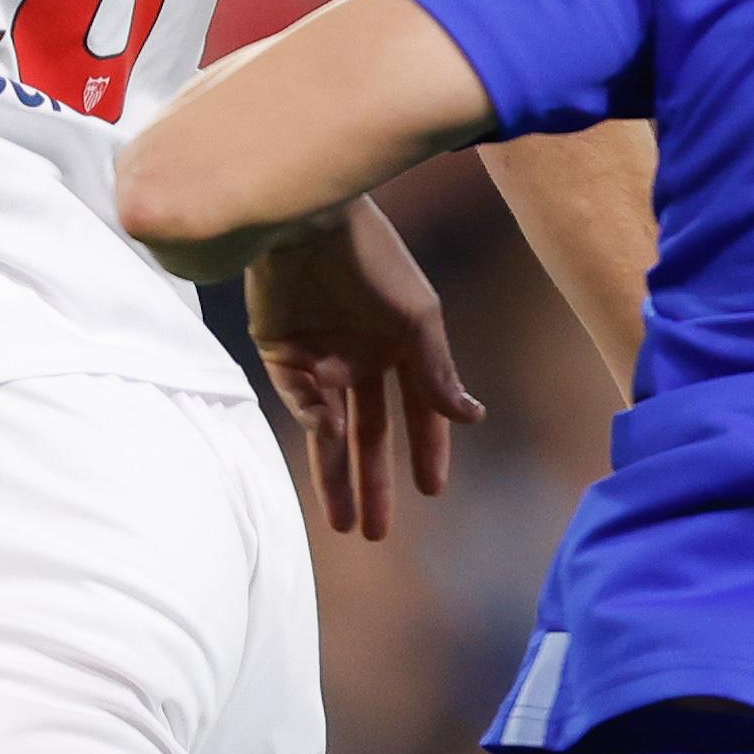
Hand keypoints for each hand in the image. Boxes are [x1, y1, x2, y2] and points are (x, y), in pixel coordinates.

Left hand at [243, 198, 484, 539]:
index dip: (427, 449)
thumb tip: (472, 418)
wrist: (308, 220)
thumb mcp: (418, 318)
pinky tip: (328, 436)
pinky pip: (299, 402)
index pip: (419, 410)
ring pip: (329, 432)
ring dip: (336, 476)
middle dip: (375, 482)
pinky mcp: (281, 352)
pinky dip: (313, 423)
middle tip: (378, 533)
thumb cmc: (374, 259)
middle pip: (371, 433)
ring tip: (346, 526)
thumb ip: (437, 372)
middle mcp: (362, 356)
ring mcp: (320, 356)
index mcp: (401, 345)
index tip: (433, 490)